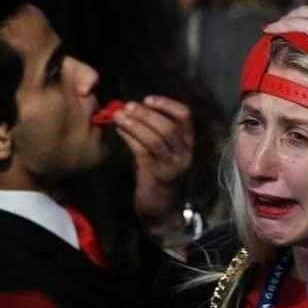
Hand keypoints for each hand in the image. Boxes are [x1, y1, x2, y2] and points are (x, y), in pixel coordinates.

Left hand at [113, 96, 193, 224]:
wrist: (162, 208)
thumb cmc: (158, 175)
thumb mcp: (162, 150)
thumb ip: (153, 130)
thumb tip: (130, 108)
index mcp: (188, 143)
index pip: (185, 116)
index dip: (167, 104)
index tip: (148, 99)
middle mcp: (185, 153)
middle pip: (169, 126)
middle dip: (146, 114)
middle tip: (127, 106)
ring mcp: (173, 165)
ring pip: (156, 138)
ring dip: (136, 124)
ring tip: (119, 116)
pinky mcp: (158, 175)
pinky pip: (143, 151)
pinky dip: (130, 138)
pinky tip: (120, 130)